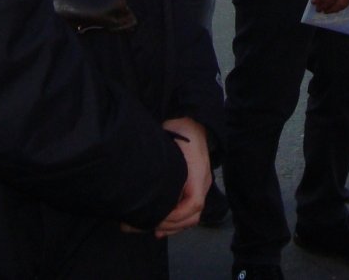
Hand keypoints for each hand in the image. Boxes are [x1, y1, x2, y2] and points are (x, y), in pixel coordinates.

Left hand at [153, 118, 210, 237]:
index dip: (176, 216)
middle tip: (147, 226)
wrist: (190, 119)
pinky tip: (161, 224)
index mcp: (199, 175)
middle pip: (193, 215)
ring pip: (191, 215)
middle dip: (171, 225)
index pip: (194, 204)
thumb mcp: (170, 148)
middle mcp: (202, 183)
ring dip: (172, 225)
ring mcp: (199, 185)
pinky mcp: (193, 185)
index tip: (158, 219)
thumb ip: (164, 169)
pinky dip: (175, 219)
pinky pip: (187, 208)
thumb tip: (147, 190)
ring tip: (152, 228)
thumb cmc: (181, 131)